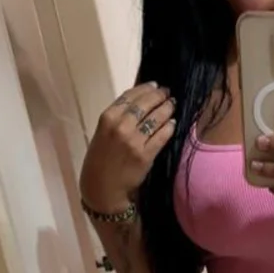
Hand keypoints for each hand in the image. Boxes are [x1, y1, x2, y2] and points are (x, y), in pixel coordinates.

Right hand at [80, 82, 175, 211]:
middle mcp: (120, 126)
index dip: (145, 88)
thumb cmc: (101, 158)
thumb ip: (119, 116)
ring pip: (156, 117)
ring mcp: (134, 141)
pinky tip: (172, 123)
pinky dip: (169, 127)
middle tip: (168, 92)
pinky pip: (162, 136)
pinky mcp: (146, 155)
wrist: (101, 187)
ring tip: (172, 105)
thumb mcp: (103, 132)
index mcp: (107, 118)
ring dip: (167, 108)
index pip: (130, 95)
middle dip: (160, 95)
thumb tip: (141, 98)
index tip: (155, 85)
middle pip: (146, 103)